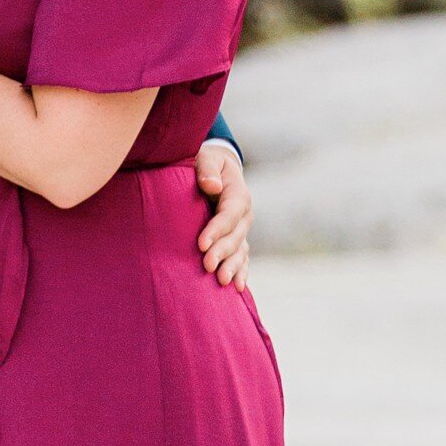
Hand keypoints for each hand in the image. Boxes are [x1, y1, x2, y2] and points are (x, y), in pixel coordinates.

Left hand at [194, 145, 251, 287]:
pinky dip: (241, 272)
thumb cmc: (206, 163)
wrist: (216, 169)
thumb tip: (211, 185)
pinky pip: (242, 258)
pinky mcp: (237, 240)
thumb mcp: (207, 157)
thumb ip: (207, 168)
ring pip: (240, 251)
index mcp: (238, 194)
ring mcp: (242, 229)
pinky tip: (236, 288)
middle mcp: (244, 215)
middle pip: (235, 237)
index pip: (229, 214)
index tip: (201, 244)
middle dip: (222, 252)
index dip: (216, 230)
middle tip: (208, 267)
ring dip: (233, 267)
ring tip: (223, 282)